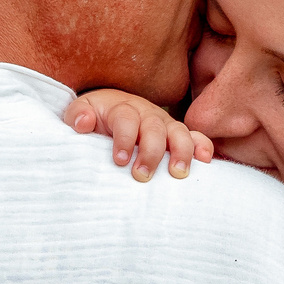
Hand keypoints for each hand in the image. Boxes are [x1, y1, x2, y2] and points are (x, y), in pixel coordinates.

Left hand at [65, 88, 215, 181]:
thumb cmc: (95, 117)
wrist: (111, 109)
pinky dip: (203, 147)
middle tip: (141, 175)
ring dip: (181, 152)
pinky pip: (197, 137)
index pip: (126, 119)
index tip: (119, 160)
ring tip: (177, 173)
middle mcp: (147, 114)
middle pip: (154, 128)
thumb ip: (78, 115)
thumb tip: (82, 122)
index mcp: (122, 108)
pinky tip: (205, 161)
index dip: (124, 139)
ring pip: (179, 132)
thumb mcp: (82, 112)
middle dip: (151, 152)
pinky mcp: (178, 135)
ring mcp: (165, 125)